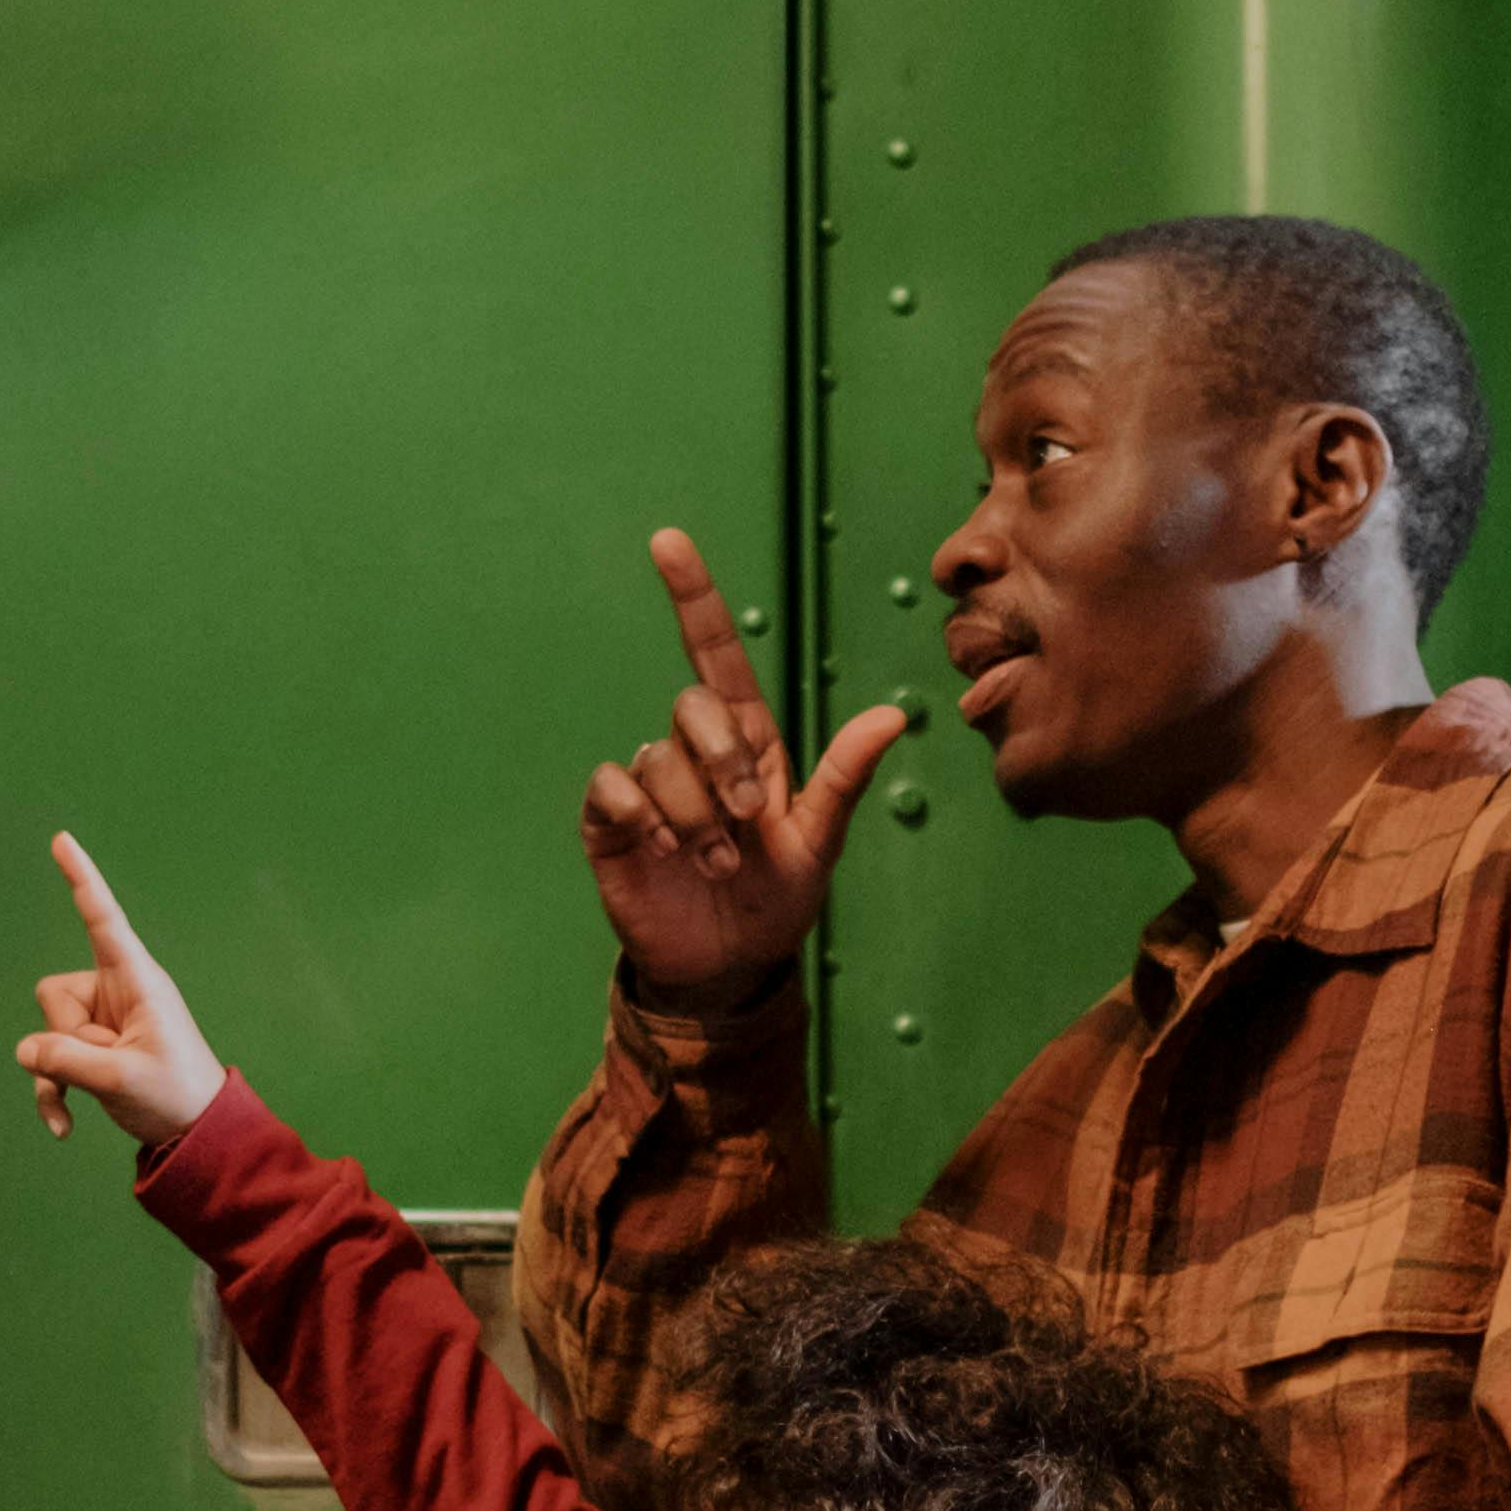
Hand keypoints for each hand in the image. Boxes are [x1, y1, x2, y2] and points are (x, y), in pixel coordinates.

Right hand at [16, 830, 226, 1158]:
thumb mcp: (121, 1079)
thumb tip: (25, 1050)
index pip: (103, 919)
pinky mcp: (92, 1048)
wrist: (194, 1133)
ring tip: (105, 1087)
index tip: (62, 840)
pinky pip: (49, 1060)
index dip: (82, 879)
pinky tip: (65, 1127)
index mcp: (137, 979)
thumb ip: (66, 1061)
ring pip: (48, 1029)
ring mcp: (102, 1020)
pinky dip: (54, 1091)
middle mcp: (115, 989)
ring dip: (63, 1068)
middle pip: (55, 994)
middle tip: (112, 1063)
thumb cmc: (175, 1096)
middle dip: (69, 1036)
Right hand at [582, 527, 910, 1019]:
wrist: (727, 968)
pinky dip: (642, 814)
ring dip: (695, 815)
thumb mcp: (819, 840)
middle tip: (747, 824)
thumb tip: (897, 716)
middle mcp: (694, 753)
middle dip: (723, 762)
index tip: (668, 541)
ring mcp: (651, 786)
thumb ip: (846, 776)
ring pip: (660, 756)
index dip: (693, 596)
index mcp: (747, 744)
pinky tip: (663, 849)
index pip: (717, 654)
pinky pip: (613, 785)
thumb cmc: (776, 901)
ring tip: (719, 865)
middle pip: (694, 704)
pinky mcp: (613, 822)